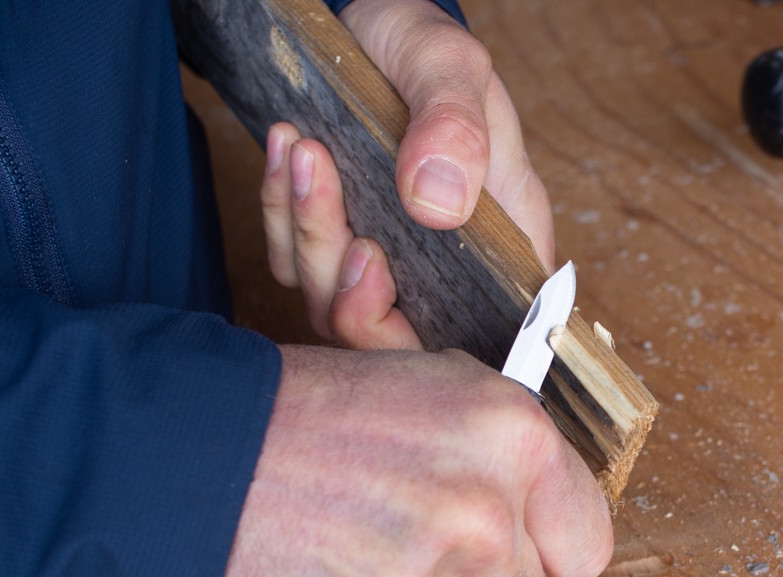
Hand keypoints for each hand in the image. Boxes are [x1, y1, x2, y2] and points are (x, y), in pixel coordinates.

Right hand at [210, 346, 613, 576]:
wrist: (196, 448)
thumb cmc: (322, 412)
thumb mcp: (438, 387)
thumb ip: (512, 459)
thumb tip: (557, 526)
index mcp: (513, 442)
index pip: (587, 548)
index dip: (545, 549)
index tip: (513, 545)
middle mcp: (477, 519)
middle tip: (413, 544)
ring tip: (352, 554)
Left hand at [261, 0, 553, 348]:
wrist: (369, 24)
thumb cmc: (424, 47)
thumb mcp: (450, 66)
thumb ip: (454, 130)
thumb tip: (438, 205)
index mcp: (500, 241)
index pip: (488, 332)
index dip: (434, 339)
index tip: (378, 268)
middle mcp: (446, 268)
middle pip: (397, 336)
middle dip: (348, 289)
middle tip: (328, 199)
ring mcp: (390, 263)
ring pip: (338, 305)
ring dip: (309, 236)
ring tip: (303, 154)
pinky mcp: (338, 245)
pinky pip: (298, 264)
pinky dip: (282, 216)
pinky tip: (285, 156)